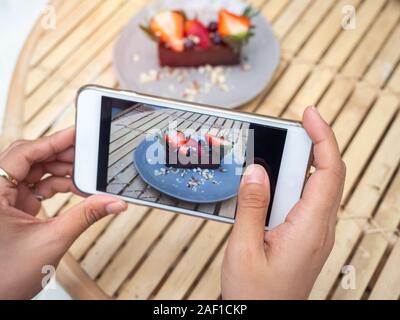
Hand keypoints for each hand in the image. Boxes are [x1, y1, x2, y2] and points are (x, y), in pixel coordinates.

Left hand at [0, 128, 126, 298]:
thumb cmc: (4, 276)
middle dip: (60, 156)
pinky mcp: (11, 208)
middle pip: (30, 159)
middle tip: (87, 155)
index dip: (53, 141)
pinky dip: (55, 186)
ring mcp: (3, 199)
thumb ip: (86, 216)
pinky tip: (74, 189)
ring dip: (60, 172)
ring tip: (85, 175)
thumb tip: (113, 202)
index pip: (24, 153)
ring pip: (33, 172)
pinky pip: (35, 187)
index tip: (77, 134)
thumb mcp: (51, 241)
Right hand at [221, 106, 345, 299]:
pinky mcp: (304, 236)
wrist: (264, 319)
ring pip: (315, 187)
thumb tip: (256, 171)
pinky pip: (304, 201)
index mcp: (309, 228)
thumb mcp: (244, 249)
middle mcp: (319, 228)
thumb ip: (251, 207)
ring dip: (297, 165)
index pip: (328, 171)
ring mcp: (314, 233)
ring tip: (271, 154)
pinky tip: (270, 184)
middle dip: (310, 144)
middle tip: (283, 130)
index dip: (323, 137)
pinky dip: (291, 183)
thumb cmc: (256, 295)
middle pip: (326, 174)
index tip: (310, 114)